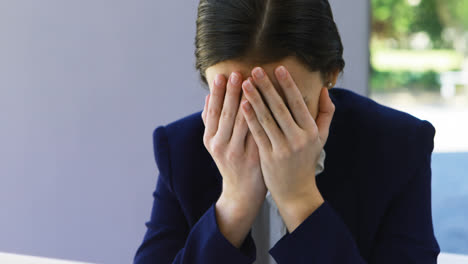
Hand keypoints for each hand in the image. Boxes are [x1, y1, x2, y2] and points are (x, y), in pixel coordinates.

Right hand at [201, 72, 266, 212]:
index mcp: (209, 139)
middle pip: (226, 115)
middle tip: (238, 73)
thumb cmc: (230, 162)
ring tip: (253, 84)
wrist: (241, 192)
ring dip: (249, 102)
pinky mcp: (253, 159)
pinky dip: (263, 119)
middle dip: (232, 93)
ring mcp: (237, 153)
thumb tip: (207, 97)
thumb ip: (211, 121)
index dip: (217, 93)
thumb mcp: (215, 143)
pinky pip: (258, 134)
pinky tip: (269, 105)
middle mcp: (220, 146)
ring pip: (242, 123)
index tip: (223, 75)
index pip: (212, 111)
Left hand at [240, 66, 334, 230]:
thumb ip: (326, 113)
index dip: (288, 85)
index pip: (298, 103)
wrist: (296, 192)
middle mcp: (298, 138)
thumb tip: (324, 90)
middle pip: (280, 108)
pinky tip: (242, 105)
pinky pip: (257, 133)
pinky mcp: (268, 157)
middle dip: (267, 87)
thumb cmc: (307, 160)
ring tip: (244, 83)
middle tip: (255, 70)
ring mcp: (282, 148)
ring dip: (254, 99)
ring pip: (266, 119)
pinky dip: (250, 118)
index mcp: (311, 131)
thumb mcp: (321, 138)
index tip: (278, 68)